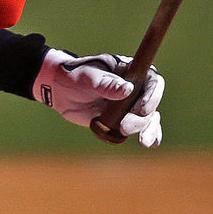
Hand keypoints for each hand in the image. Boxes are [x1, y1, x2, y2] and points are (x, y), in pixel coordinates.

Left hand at [32, 49, 164, 147]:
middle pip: (150, 102)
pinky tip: (151, 143)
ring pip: (148, 117)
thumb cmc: (74, 77)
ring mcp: (130, 104)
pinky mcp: (124, 118)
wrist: (60, 91)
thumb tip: (128, 89)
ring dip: (148, 129)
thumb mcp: (88, 77)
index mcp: (129, 70)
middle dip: (142, 118)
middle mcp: (134, 87)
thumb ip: (106, 83)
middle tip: (125, 126)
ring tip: (142, 142)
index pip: (151, 79)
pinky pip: (142, 127)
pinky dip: (149, 135)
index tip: (142, 109)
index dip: (152, 94)